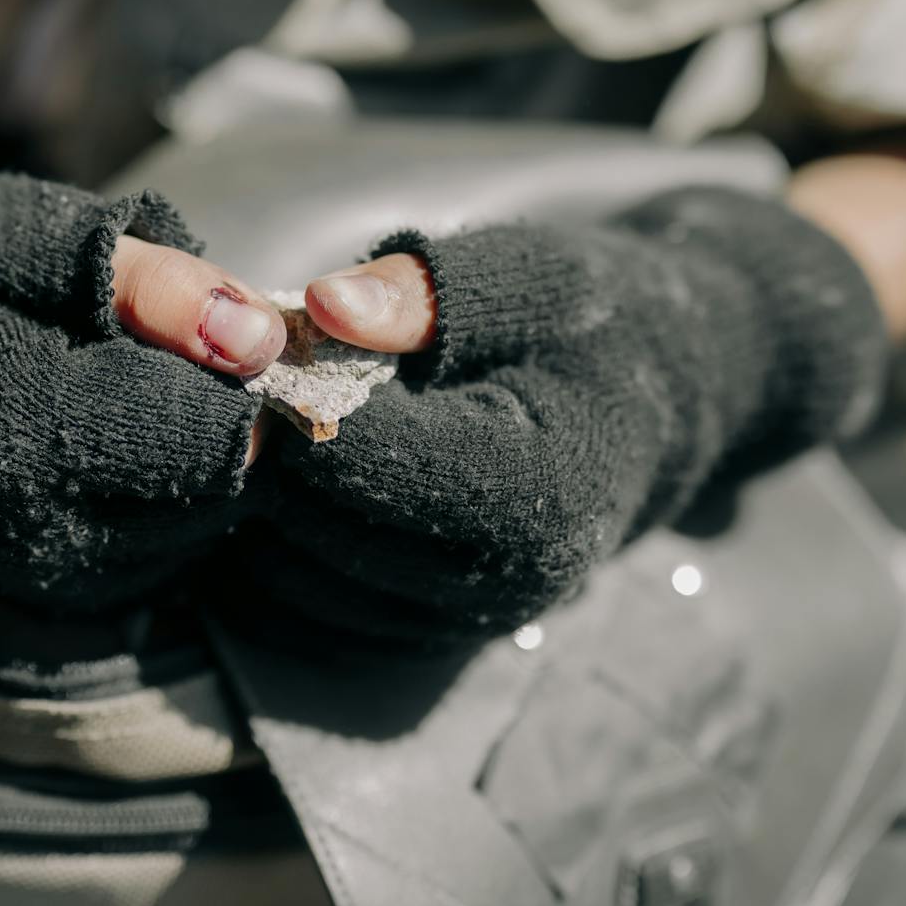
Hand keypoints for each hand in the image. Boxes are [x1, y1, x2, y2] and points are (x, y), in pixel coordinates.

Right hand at [0, 169, 284, 607]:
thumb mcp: (36, 233)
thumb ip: (150, 282)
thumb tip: (258, 336)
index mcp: (25, 433)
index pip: (214, 437)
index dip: (246, 373)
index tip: (217, 315)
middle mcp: (35, 526)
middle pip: (222, 485)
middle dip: (226, 410)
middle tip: (175, 340)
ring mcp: (45, 568)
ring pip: (209, 518)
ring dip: (201, 448)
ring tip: (135, 379)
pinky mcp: (59, 582)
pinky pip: (174, 540)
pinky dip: (172, 483)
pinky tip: (122, 426)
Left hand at [245, 187, 889, 644]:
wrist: (665, 398)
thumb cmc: (598, 320)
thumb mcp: (535, 271)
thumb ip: (430, 289)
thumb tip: (321, 306)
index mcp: (542, 493)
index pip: (365, 464)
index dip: (290, 403)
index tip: (253, 344)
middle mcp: (505, 583)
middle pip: (316, 529)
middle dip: (267, 449)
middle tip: (240, 373)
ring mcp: (465, 623)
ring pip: (294, 576)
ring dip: (261, 498)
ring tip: (267, 412)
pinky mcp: (428, 634)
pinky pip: (306, 601)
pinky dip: (279, 537)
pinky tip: (291, 462)